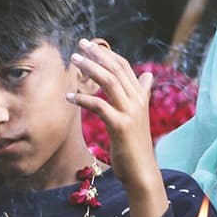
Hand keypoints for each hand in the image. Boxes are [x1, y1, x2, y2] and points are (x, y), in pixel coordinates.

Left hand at [66, 40, 158, 186]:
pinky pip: (99, 106)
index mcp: (140, 96)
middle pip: (116, 69)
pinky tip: (69, 96)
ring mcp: (130, 112)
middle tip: (79, 45)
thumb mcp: (138, 116)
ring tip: (73, 61)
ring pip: (109, 82)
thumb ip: (141, 94)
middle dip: (97, 55)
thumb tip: (147, 75)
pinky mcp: (120, 125)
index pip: (124, 66)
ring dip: (90, 69)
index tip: (89, 45)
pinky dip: (83, 99)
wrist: (142, 171)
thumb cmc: (134, 144)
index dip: (107, 54)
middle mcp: (137, 101)